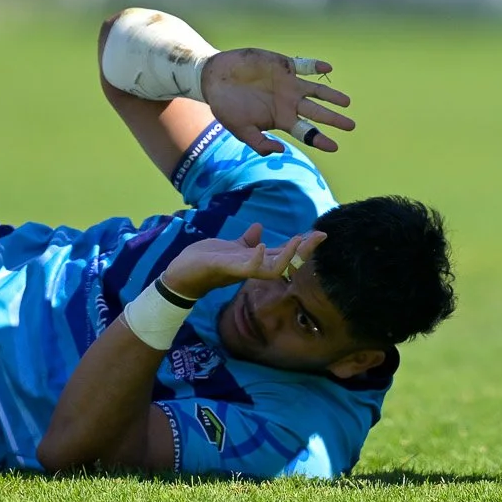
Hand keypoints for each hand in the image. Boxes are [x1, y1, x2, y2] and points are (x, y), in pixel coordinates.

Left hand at [160, 223, 320, 299]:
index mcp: (254, 260)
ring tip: (297, 242)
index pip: (283, 253)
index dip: (302, 246)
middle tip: (320, 236)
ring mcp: (240, 270)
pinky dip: (255, 258)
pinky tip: (262, 247)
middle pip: (285, 262)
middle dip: (304, 250)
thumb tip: (259, 227)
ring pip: (271, 268)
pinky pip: (245, 268)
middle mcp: (251, 268)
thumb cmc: (204, 261)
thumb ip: (245, 241)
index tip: (320, 234)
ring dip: (285, 256)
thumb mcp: (229, 248)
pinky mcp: (225, 269)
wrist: (181, 274)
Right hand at [201, 48, 352, 155]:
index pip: (305, 132)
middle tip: (351, 125)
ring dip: (331, 95)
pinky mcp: (284, 66)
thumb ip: (259, 142)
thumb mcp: (240, 129)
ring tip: (346, 102)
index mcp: (281, 119)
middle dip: (334, 119)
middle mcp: (289, 102)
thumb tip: (281, 151)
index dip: (320, 139)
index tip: (335, 146)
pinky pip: (305, 66)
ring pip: (316, 91)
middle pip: (316, 113)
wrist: (215, 78)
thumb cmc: (226, 106)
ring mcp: (289, 84)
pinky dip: (315, 66)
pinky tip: (326, 68)